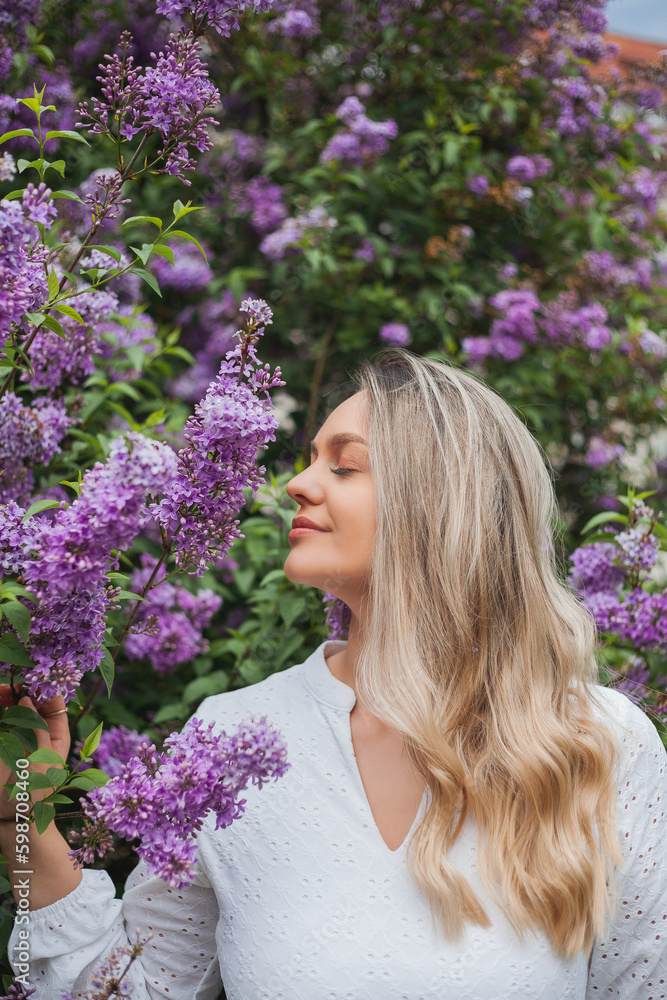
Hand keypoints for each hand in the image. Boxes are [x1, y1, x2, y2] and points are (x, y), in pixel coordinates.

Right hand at [0, 685, 70, 822]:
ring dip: (6, 699)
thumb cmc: (36, 793)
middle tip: (6, 685)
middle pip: (31, 705)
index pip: (53, 704)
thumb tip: (26, 699)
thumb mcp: (44, 757)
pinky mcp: (3, 748)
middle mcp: (38, 736)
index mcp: (56, 736)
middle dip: (21, 692)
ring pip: (13, 712)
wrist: (13, 823)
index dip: (45, 689)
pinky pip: (2, 725)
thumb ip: (37, 726)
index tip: (33, 677)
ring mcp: (18, 741)